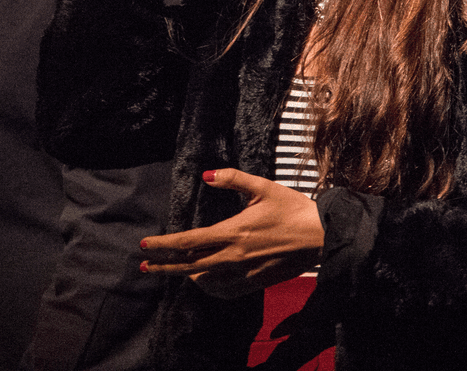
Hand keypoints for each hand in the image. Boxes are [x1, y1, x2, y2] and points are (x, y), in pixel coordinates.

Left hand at [139, 168, 323, 298]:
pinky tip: (203, 281)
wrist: (322, 236)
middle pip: (189, 266)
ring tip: (173, 270)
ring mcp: (245, 273)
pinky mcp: (256, 282)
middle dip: (164, 267)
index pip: (188, 242)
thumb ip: (232, 179)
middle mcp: (234, 256)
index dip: (163, 245)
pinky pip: (225, 291)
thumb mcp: (262, 187)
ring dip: (186, 276)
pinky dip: (209, 287)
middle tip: (144, 266)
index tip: (144, 246)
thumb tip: (206, 175)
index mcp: (233, 232)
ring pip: (205, 280)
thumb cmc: (293, 208)